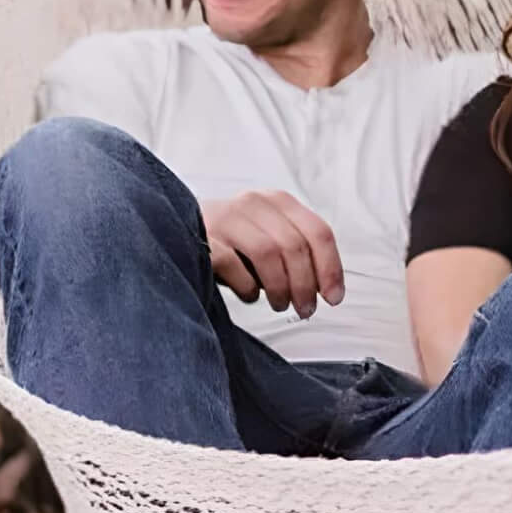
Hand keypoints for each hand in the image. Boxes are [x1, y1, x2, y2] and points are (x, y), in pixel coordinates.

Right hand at [201, 192, 343, 317]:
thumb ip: (296, 254)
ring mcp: (225, 216)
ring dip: (279, 287)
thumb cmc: (233, 245)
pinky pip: (231, 263)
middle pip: (294, 245)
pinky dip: (246, 285)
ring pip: (267, 252)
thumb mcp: (269, 240)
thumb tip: (326, 289)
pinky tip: (249, 294)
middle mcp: (253, 203)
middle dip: (305, 285)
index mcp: (277, 202)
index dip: (330, 268)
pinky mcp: (202, 235)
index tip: (333, 298)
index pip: (318, 231)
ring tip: (280, 305)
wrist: (177, 232)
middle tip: (304, 310)